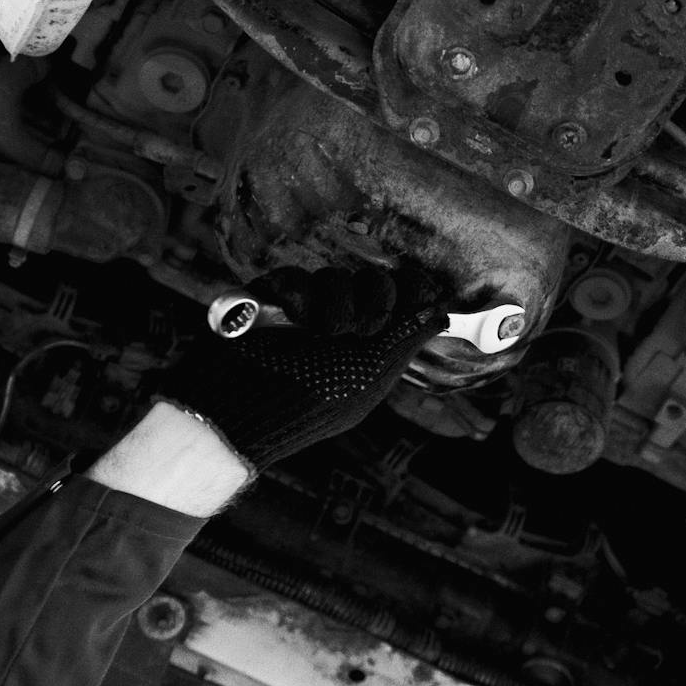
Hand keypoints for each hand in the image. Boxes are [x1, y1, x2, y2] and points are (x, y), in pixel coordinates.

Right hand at [161, 264, 448, 471]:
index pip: (404, 300)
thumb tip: (440, 314)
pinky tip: (293, 320)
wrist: (244, 409)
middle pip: (377, 280)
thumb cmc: (311, 402)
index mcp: (372, 348)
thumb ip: (404, 338)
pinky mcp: (272, 298)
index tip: (417, 294)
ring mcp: (307, 311)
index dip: (414, 290)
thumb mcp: (369, 375)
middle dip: (377, 299)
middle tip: (364, 328)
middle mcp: (344, 326)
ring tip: (319, 333)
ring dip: (335, 305)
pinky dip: (298, 296)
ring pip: (337, 276)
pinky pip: (296, 276)